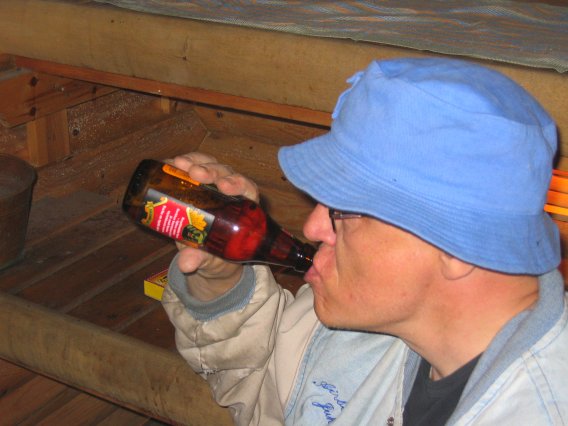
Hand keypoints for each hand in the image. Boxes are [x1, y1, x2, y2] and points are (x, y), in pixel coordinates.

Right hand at [168, 152, 258, 300]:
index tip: (224, 186)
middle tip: (196, 173)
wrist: (204, 255)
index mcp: (243, 207)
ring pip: (208, 164)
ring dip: (195, 161)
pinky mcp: (193, 183)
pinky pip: (189, 168)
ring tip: (179, 164)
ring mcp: (211, 185)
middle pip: (225, 173)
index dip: (237, 183)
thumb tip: (186, 264)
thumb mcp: (211, 261)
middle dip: (211, 170)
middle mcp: (229, 192)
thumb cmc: (217, 256)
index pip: (246, 188)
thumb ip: (202, 260)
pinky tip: (168, 164)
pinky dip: (179, 165)